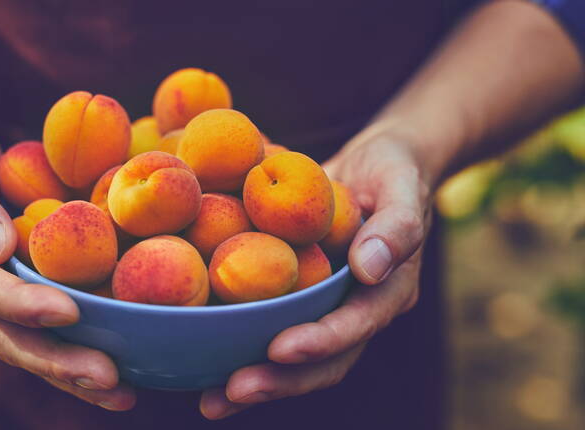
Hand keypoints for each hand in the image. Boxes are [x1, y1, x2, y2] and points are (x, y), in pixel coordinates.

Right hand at [0, 113, 135, 410]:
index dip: (21, 304)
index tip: (68, 311)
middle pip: (10, 337)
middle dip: (58, 361)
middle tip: (108, 378)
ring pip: (31, 346)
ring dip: (74, 374)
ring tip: (122, 393)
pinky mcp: (21, 297)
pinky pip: (49, 331)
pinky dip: (81, 351)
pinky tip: (123, 371)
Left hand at [200, 128, 431, 418]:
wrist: (375, 165)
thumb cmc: (392, 168)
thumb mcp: (401, 182)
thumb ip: (397, 225)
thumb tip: (370, 268)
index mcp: (388, 292)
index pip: (357, 326)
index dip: (320, 342)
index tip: (278, 350)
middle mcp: (357, 311)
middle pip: (323, 361)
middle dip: (279, 381)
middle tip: (230, 392)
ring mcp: (327, 309)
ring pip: (296, 359)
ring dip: (258, 381)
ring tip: (211, 401)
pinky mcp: (300, 299)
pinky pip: (273, 329)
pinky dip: (242, 348)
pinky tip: (202, 361)